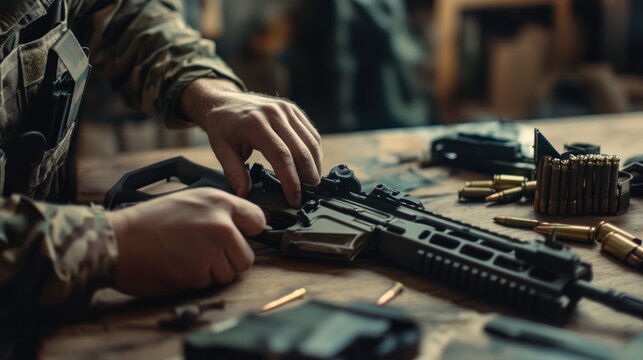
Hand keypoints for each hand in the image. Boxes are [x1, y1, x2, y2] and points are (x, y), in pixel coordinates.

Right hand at [106, 188, 264, 295]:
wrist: (119, 241)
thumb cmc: (149, 222)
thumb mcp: (189, 200)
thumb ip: (220, 211)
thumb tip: (248, 225)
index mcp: (218, 202)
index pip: (257, 219)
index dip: (250, 232)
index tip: (242, 237)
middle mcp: (220, 224)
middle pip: (245, 257)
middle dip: (228, 261)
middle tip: (204, 254)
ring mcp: (211, 250)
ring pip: (229, 274)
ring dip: (211, 272)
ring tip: (187, 257)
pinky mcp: (199, 273)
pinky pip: (209, 284)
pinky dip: (195, 281)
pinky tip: (178, 266)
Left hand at [181, 78, 322, 206]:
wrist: (225, 100)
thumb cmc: (223, 126)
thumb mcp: (221, 148)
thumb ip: (234, 172)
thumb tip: (245, 194)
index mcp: (255, 123)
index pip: (281, 156)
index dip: (291, 180)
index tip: (294, 198)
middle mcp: (274, 113)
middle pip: (300, 150)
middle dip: (307, 176)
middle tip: (307, 195)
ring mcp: (286, 109)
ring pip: (310, 141)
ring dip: (315, 165)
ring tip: (312, 184)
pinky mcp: (294, 110)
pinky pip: (311, 133)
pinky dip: (315, 152)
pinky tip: (312, 166)